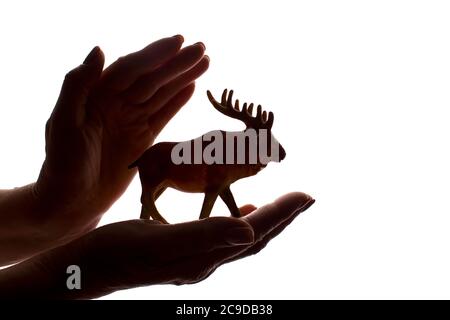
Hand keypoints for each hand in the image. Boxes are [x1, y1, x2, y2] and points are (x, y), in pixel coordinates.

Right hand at [0, 192, 313, 298]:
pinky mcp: (184, 253)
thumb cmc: (113, 251)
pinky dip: (240, 224)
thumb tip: (248, 233)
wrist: (85, 267)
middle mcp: (206, 262)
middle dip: (283, 217)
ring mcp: (196, 260)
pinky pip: (224, 239)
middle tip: (305, 199)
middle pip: (255, 239)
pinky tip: (242, 216)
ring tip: (283, 206)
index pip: (254, 231)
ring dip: (266, 221)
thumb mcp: (156, 240)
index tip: (307, 195)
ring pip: (242, 239)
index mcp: (203, 257)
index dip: (282, 213)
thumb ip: (203, 235)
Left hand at [34, 36, 208, 236]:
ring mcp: (131, 121)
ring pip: (161, 93)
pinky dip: (178, 100)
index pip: (131, 68)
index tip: (179, 42)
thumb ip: (78, 85)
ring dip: (183, 77)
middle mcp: (116, 104)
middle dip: (176, 62)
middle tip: (202, 49)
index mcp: (98, 95)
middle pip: (152, 78)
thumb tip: (100, 50)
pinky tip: (192, 86)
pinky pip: (163, 115)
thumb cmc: (62, 165)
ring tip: (205, 62)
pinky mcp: (142, 139)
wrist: (72, 202)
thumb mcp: (63, 123)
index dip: (155, 54)